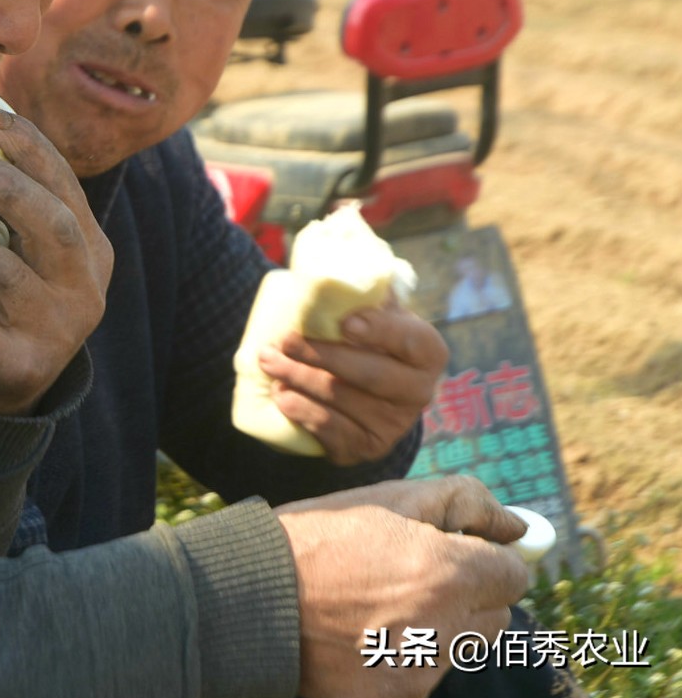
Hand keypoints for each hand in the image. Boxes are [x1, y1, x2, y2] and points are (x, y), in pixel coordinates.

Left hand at [0, 103, 112, 415]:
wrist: (5, 396)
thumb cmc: (1, 302)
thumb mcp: (20, 254)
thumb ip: (3, 210)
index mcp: (88, 248)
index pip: (65, 185)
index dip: (28, 146)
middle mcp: (83, 287)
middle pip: (52, 224)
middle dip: (5, 186)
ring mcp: (56, 331)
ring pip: (8, 276)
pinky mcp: (19, 368)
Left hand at [257, 300, 446, 464]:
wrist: (368, 391)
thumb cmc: (368, 339)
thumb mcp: (377, 312)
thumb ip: (368, 289)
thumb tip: (345, 251)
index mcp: (427, 351)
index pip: (409, 340)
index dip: (379, 331)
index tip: (345, 323)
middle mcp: (419, 391)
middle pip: (370, 375)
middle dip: (321, 356)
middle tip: (284, 341)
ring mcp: (395, 423)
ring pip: (343, 401)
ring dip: (300, 381)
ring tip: (269, 363)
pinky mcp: (368, 446)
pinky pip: (333, 432)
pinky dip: (304, 413)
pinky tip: (282, 396)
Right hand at [277, 476, 530, 697]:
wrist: (250, 594)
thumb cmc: (321, 536)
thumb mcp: (390, 498)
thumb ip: (467, 503)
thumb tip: (520, 526)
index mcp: (448, 574)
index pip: (514, 575)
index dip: (484, 558)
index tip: (453, 553)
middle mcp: (444, 631)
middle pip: (493, 617)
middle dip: (464, 597)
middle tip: (407, 578)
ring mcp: (419, 674)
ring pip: (457, 650)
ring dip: (433, 630)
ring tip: (374, 608)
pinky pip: (419, 679)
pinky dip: (400, 661)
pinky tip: (360, 639)